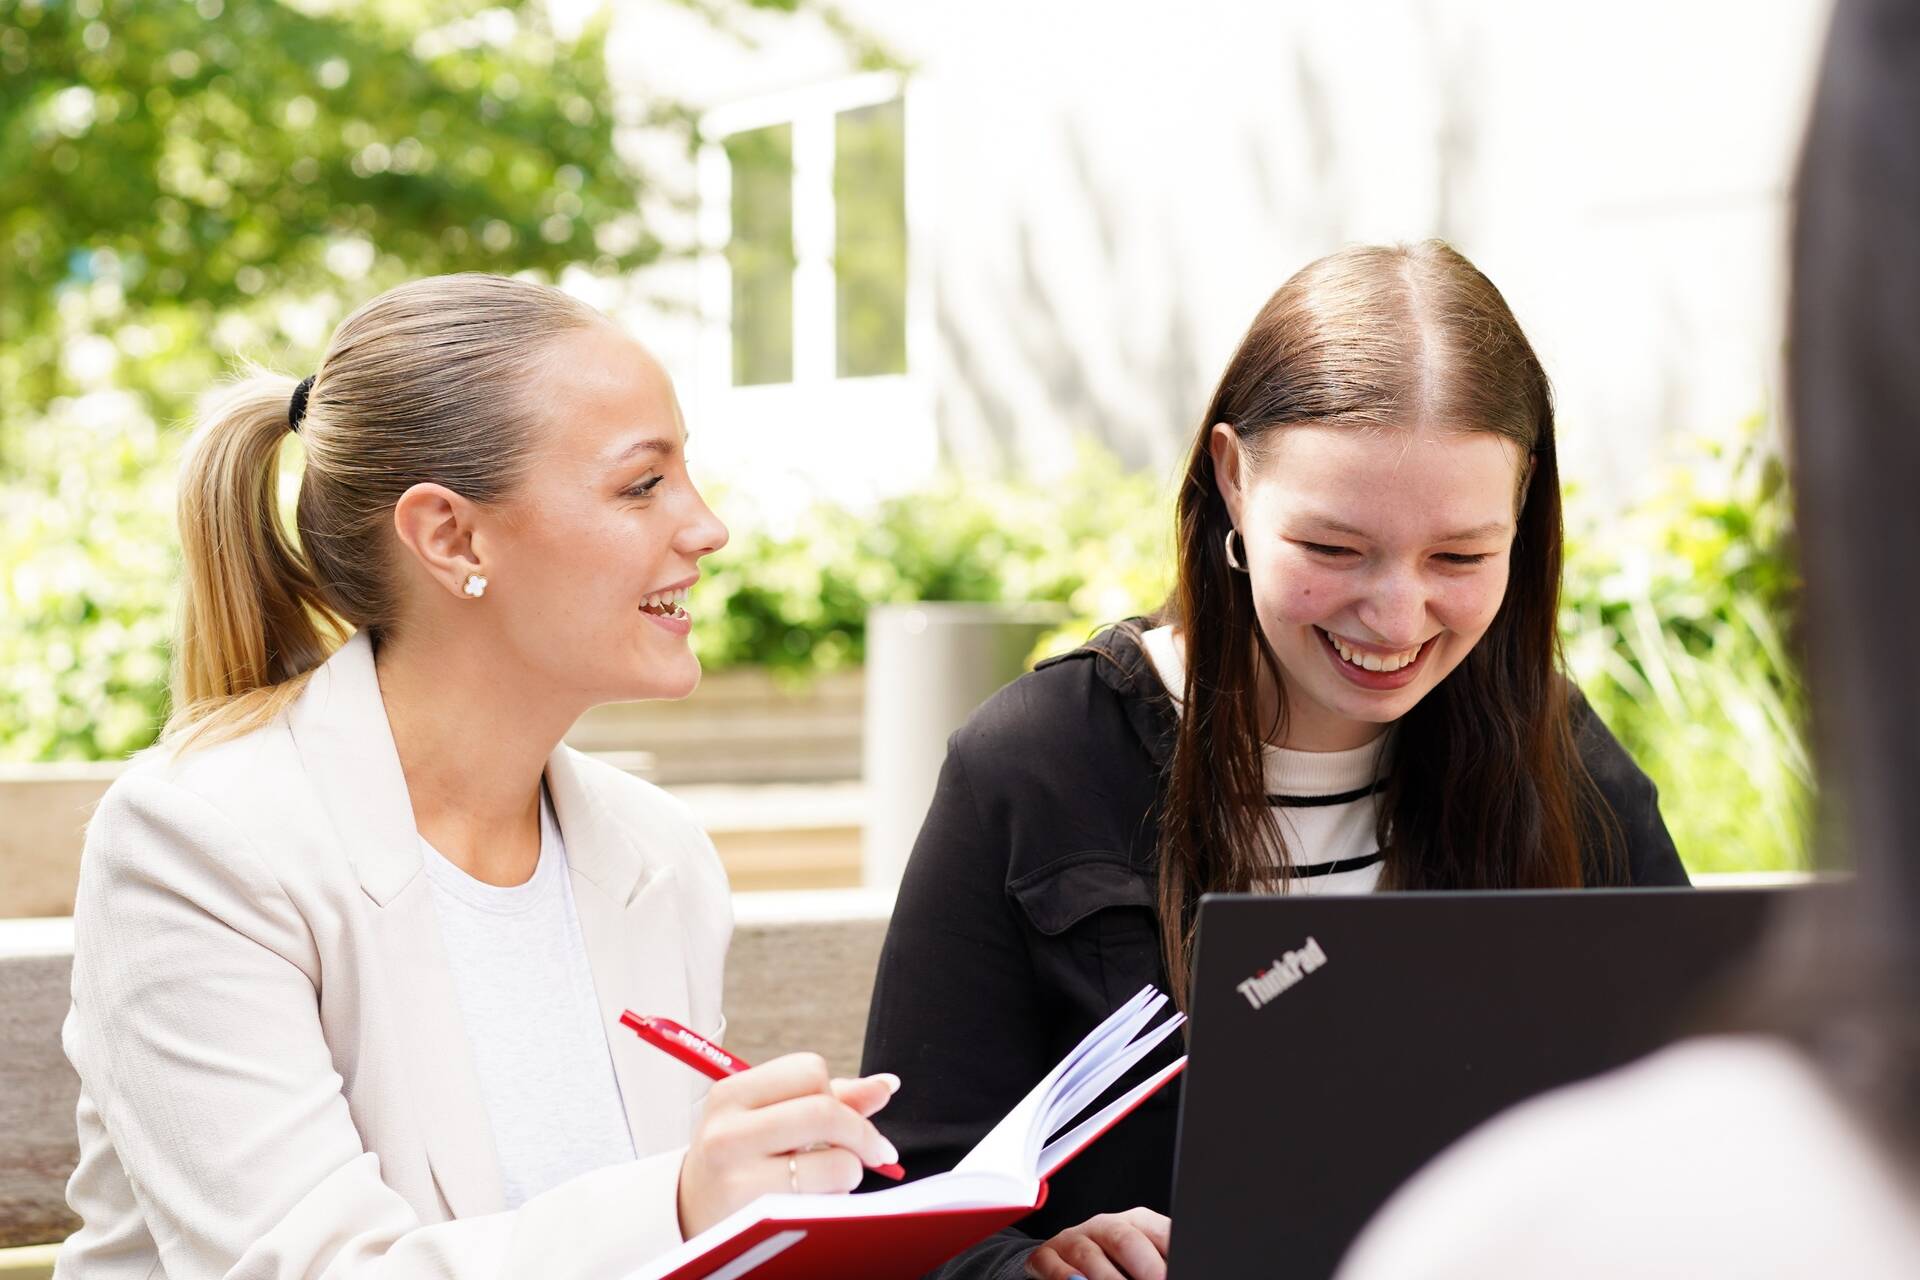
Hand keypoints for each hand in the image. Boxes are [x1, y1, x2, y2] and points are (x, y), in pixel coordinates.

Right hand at [676, 1053, 899, 1237]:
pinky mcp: (753, 1212)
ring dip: (850, 1171)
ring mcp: (737, 1173)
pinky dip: (835, 1198)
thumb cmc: (740, 1160)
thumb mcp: (768, 1119)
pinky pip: (825, 1200)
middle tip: (875, 1151)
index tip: (846, 1117)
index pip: (810, 1070)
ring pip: (835, 1161)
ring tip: (831, 1179)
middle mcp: (728, 1129)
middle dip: (862, 1133)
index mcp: (732, 1093)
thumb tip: (887, 1085)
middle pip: (825, 1111)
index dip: (838, 1094)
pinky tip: (816, 1200)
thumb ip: (829, 1099)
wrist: (688, 1216)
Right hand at [1025, 1208, 1170, 1279]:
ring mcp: (1074, 1239)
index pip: (1161, 1233)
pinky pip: (1052, 1265)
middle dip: (1145, 1267)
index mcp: (1139, 1223)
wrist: (1065, 1268)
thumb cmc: (1117, 1269)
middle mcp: (1106, 1226)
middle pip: (1126, 1240)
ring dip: (1107, 1279)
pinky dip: (1065, 1277)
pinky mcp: (1046, 1256)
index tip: (1180, 1273)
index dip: (1173, 1253)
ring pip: (1089, 1255)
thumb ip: (1160, 1265)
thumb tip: (1185, 1268)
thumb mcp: (1142, 1264)